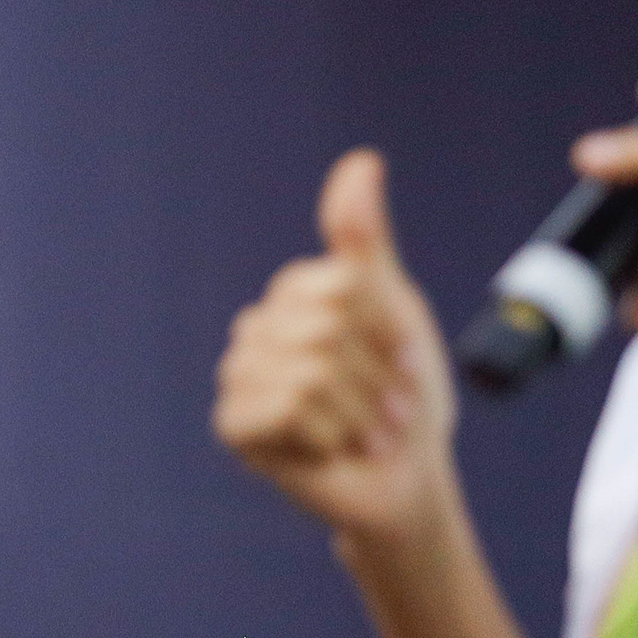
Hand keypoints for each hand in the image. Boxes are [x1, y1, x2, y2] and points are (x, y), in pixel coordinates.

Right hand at [215, 151, 455, 540]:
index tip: (402, 361)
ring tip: (366, 433)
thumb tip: (363, 159)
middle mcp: (257, 327)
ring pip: (310, 374)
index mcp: (293, 292)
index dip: (385, 329)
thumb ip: (365, 241)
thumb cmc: (403, 393)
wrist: (403, 477)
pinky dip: (328, 438)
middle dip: (375, 377)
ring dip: (359, 414)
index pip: (341, 285)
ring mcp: (239, 376)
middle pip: (325, 330)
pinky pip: (286, 411)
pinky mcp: (233, 425)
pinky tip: (332, 452)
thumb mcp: (396, 307)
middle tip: (388, 408)